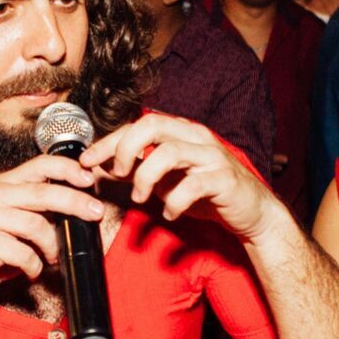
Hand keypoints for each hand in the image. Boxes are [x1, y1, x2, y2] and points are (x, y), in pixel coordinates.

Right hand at [0, 153, 106, 322]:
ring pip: (36, 225)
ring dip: (52, 245)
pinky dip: (35, 266)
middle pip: (43, 193)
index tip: (89, 178)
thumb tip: (82, 204)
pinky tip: (32, 270)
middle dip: (75, 202)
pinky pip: (24, 253)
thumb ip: (40, 208)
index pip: (39, 165)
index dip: (67, 169)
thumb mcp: (17, 222)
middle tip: (96, 213)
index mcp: (3, 185)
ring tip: (53, 257)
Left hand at [80, 114, 282, 244]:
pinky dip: (174, 201)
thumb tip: (101, 168)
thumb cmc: (207, 193)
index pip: (136, 125)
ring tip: (140, 197)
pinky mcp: (225, 179)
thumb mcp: (166, 181)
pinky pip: (192, 186)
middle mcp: (196, 137)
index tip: (87, 160)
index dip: (108, 141)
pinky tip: (170, 212)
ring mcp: (212, 156)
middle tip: (117, 174)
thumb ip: (138, 171)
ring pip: (170, 152)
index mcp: (180, 132)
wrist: (252, 212)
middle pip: (151, 125)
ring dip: (146, 177)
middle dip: (125, 149)